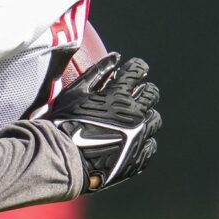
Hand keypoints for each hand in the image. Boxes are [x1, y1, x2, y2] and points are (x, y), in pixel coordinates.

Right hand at [42, 52, 161, 191]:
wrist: (64, 161)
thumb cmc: (65, 124)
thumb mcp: (75, 92)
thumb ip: (97, 73)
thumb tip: (116, 57)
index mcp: (119, 94)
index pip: (138, 70)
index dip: (137, 68)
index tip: (135, 70)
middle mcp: (134, 113)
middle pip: (151, 94)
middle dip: (145, 91)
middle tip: (136, 95)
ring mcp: (138, 136)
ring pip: (155, 120)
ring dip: (147, 116)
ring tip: (135, 120)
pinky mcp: (137, 158)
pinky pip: (150, 146)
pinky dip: (144, 140)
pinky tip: (134, 140)